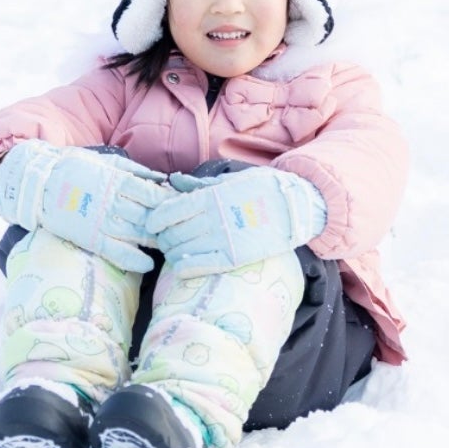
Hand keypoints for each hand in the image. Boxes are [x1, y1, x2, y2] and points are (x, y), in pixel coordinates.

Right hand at [0, 141, 167, 272]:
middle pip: (149, 217)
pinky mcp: (90, 238)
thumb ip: (134, 170)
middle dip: (167, 224)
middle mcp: (112, 203)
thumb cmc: (74, 168)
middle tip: (181, 230)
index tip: (181, 207)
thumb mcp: (105, 161)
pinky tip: (147, 264)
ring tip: (169, 246)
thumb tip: (161, 178)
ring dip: (156, 242)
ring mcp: (101, 222)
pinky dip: (134, 260)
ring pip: (137, 235)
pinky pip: (116, 253)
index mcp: (117, 181)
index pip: (153, 195)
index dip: (170, 202)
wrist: (40, 184)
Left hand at [147, 166, 326, 277]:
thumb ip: (199, 184)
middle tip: (163, 239)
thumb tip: (173, 180)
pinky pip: (201, 266)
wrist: (296, 207)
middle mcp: (213, 219)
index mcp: (210, 197)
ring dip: (171, 253)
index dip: (155, 220)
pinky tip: (180, 268)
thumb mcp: (229, 179)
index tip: (153, 223)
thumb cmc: (261, 188)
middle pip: (172, 233)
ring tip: (173, 252)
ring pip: (182, 251)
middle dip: (162, 238)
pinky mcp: (235, 258)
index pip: (168, 211)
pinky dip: (185, 268)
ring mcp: (224, 239)